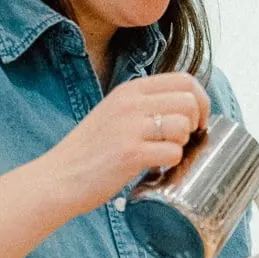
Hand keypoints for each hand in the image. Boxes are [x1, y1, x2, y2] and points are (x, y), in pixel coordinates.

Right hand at [45, 72, 210, 217]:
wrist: (58, 178)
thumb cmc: (89, 151)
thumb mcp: (115, 113)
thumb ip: (144, 106)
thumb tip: (187, 109)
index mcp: (130, 90)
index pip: (184, 79)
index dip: (200, 100)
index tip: (197, 120)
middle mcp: (131, 103)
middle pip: (189, 101)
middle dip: (195, 123)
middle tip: (180, 141)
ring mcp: (130, 127)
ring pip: (184, 126)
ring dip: (181, 144)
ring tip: (162, 154)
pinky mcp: (130, 154)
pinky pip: (173, 153)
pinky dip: (170, 163)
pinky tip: (153, 167)